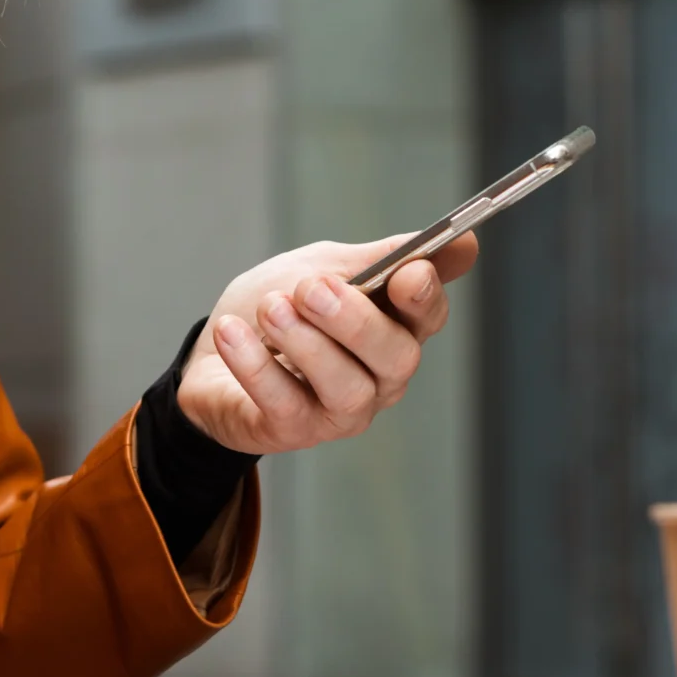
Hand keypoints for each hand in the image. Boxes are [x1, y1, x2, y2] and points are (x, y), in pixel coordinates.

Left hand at [178, 232, 477, 454]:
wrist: (210, 355)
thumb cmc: (276, 308)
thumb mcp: (325, 267)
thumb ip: (382, 257)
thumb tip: (466, 244)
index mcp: (394, 328)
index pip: (429, 316)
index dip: (424, 296)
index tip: (406, 272)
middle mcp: (379, 377)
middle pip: (396, 357)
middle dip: (355, 320)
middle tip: (311, 289)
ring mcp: (340, 411)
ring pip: (347, 387)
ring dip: (306, 343)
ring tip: (270, 309)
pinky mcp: (293, 432)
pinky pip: (284, 402)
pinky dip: (256, 363)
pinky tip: (233, 332)